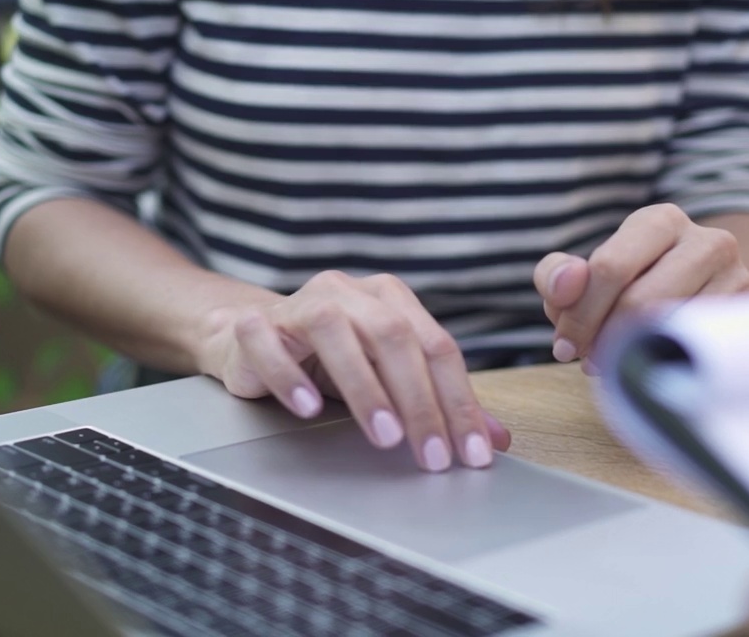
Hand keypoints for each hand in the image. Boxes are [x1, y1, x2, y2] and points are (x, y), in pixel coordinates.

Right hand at [197, 271, 510, 471]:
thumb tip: (496, 440)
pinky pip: (270, 343)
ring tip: (384, 436)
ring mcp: (299, 304)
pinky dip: (290, 376)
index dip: (458, 401)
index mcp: (390, 300)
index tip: (472, 452)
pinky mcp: (254, 326)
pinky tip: (308, 408)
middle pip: (393, 337)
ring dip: (365, 387)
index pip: (436, 347)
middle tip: (433, 455)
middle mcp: (349, 292)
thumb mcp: (390, 379)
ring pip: (334, 331)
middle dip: (419, 401)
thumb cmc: (330, 360)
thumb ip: (441, 402)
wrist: (252, 341)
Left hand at [534, 204, 748, 371]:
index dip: (581, 314)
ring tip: (621, 359)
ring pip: (674, 330)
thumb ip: (556, 276)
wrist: (699, 298)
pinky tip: (656, 363)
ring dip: (637, 354)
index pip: (610, 268)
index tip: (565, 346)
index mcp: (659, 220)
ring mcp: (739, 277)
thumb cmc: (628, 287)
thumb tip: (567, 283)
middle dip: (605, 339)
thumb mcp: (583, 276)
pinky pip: (702, 349)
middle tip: (591, 361)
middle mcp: (707, 240)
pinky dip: (671, 363)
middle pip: (640, 302)